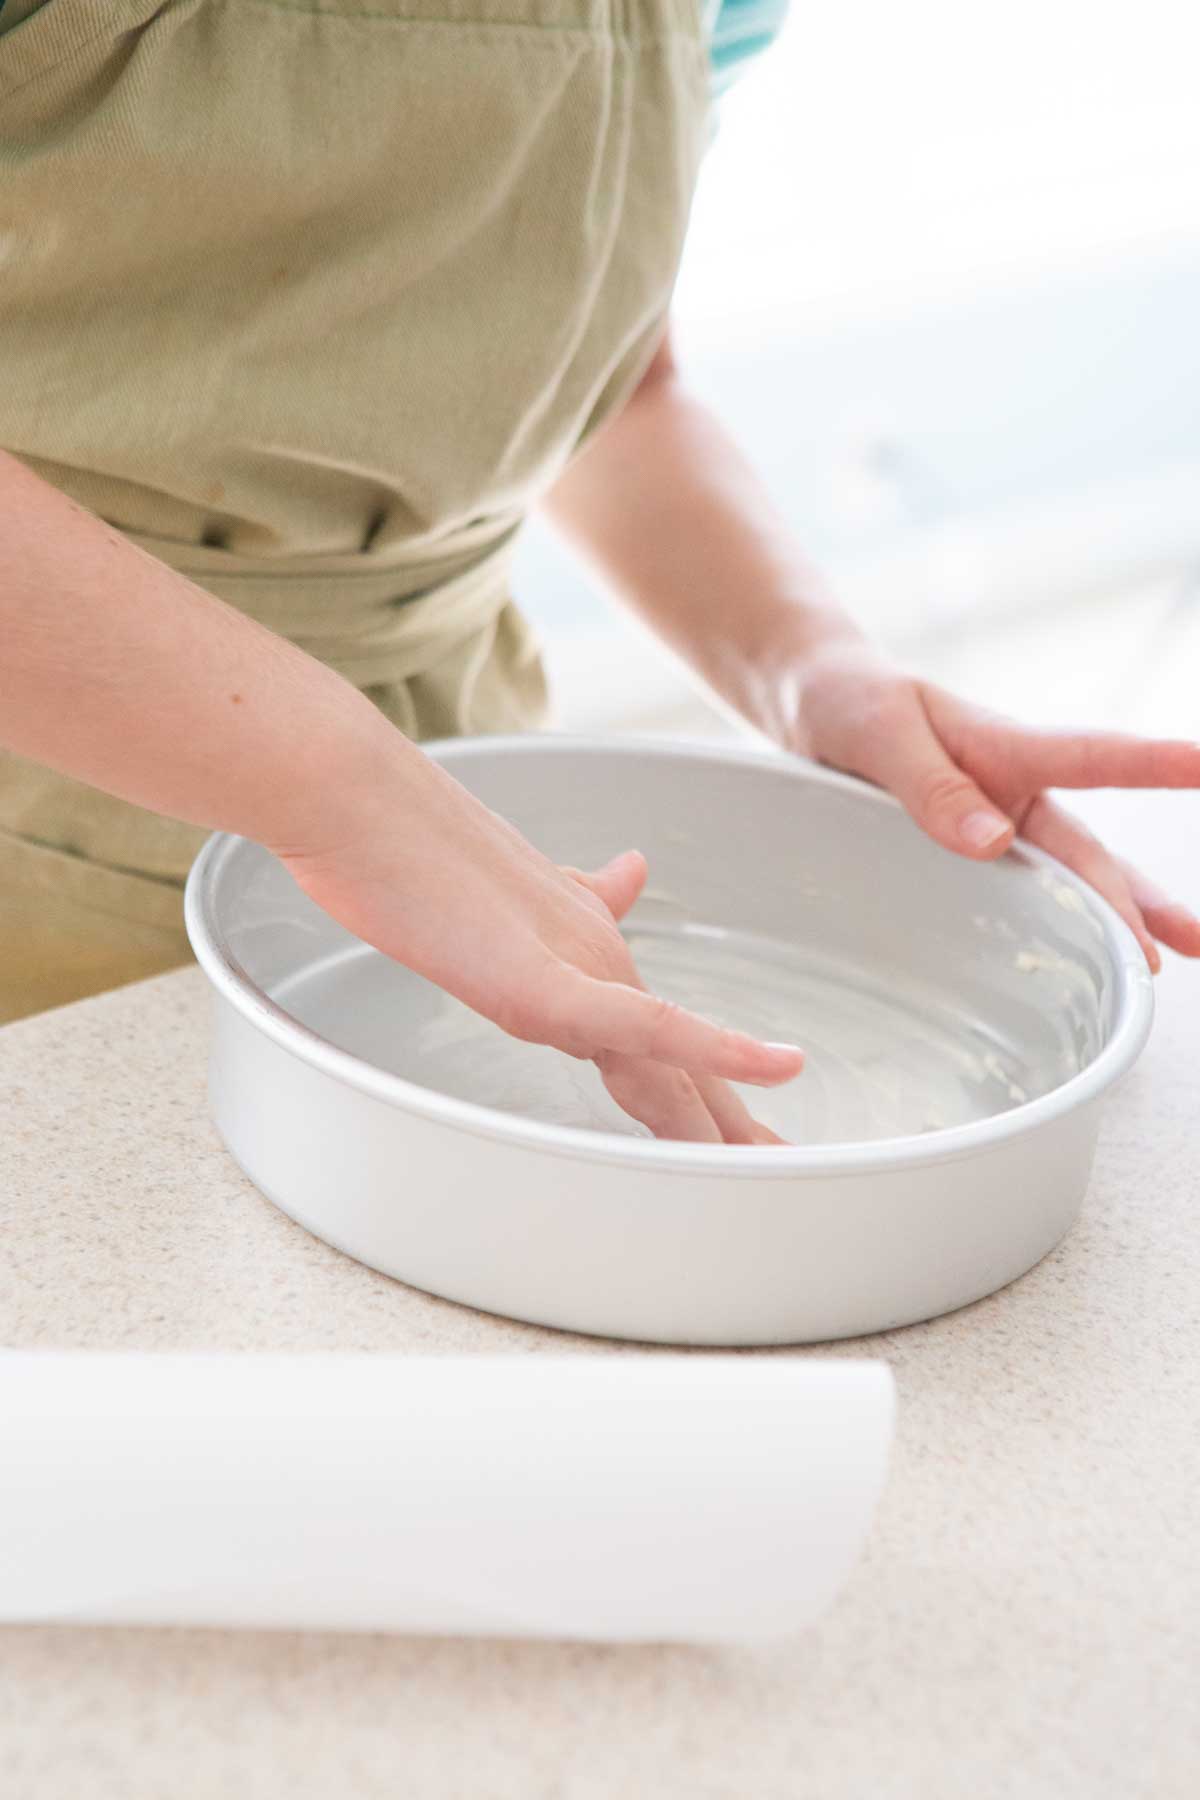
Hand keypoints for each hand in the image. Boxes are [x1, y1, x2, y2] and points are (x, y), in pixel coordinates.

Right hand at [275, 747, 797, 1143]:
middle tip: (783, 1161)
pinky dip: (717, 1049)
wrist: (357, 801)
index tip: (742, 1120)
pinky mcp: (547, 984)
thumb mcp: (503, 884)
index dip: (703, 1080)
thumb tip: (635, 871)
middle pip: (678, 1059)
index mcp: (583, 948)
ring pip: (673, 1064)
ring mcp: (576, 971)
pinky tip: (776, 1067)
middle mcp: (596, 958)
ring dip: (723, 1122)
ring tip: (777, 1163)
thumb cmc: (401, 847)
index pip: (657, 1030)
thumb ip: (579, 888)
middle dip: (726, 1119)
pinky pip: (650, 1024)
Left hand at [791, 641, 1199, 972]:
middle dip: (1139, 898)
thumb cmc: (852, 702)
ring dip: (1115, 920)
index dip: (1150, 763)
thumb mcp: (881, 732)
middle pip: (1086, 851)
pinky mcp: (961, 854)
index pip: (1089, 756)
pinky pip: (1011, 894)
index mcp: (1001, 747)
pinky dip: (1045, 927)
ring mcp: (993, 825)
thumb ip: (932, 784)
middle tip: (1189, 940)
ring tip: (1159, 966)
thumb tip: (993, 842)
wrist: (814, 703)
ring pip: (1065, 879)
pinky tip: (1072, 962)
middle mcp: (1010, 792)